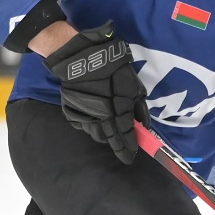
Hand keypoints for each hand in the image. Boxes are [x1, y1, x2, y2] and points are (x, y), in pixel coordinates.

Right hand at [47, 22, 144, 163]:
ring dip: (104, 134)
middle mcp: (100, 118)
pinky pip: (83, 125)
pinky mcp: (72, 112)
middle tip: (122, 150)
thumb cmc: (112, 67)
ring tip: (108, 127)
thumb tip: (143, 124)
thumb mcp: (133, 84)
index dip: (129, 147)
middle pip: (109, 140)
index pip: (125, 136)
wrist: (81, 58)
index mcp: (117, 112)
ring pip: (95, 134)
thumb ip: (138, 106)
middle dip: (117, 146)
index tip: (132, 156)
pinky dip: (90, 124)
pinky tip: (93, 115)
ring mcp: (84, 116)